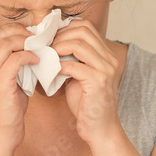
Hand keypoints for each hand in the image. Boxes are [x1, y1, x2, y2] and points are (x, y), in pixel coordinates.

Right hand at [0, 23, 38, 150]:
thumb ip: (13, 67)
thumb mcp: (7, 84)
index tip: (29, 35)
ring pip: (6, 43)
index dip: (13, 30)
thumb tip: (31, 51)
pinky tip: (37, 60)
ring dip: (26, 41)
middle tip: (36, 37)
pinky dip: (29, 55)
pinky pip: (15, 59)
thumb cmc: (7, 112)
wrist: (0, 137)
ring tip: (38, 47)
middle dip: (20, 31)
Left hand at [51, 19, 121, 145]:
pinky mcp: (98, 82)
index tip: (51, 38)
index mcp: (106, 54)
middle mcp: (109, 59)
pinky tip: (52, 72)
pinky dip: (59, 66)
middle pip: (83, 30)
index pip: (86, 26)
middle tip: (47, 46)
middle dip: (60, 35)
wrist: (100, 129)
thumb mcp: (79, 75)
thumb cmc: (86, 103)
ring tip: (48, 56)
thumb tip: (51, 44)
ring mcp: (106, 69)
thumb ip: (71, 58)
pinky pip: (74, 65)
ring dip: (58, 48)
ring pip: (78, 44)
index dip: (66, 28)